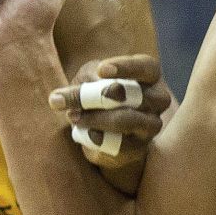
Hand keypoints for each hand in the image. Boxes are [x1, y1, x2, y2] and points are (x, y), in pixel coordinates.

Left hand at [48, 55, 173, 169]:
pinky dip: (99, 138)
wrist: (105, 129)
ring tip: (73, 115)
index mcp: (150, 74)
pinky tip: (84, 134)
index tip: (101, 69)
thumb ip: (80, 84)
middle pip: (137, 95)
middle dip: (106, 96)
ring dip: (97, 118)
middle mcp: (157, 99)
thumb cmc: (100, 93)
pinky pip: (120, 144)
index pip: (145, 66)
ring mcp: (151, 126)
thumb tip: (58, 99)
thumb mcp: (89, 80)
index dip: (125, 67)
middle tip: (81, 97)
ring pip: (128, 120)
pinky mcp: (139, 148)